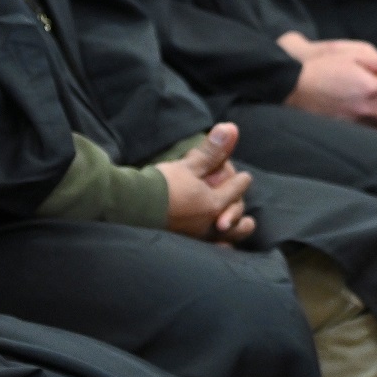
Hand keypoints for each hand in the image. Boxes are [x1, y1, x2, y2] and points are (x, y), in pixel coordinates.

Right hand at [154, 122, 255, 243]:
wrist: (131, 206)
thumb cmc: (161, 184)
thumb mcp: (188, 165)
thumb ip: (212, 150)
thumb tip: (231, 128)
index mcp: (214, 203)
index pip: (235, 190)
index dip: (241, 181)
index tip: (245, 177)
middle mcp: (209, 224)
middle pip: (235, 218)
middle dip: (240, 210)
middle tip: (245, 210)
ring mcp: (196, 237)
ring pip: (224, 238)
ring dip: (233, 231)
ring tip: (239, 229)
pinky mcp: (183, 244)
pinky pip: (206, 248)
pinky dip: (216, 247)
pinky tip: (216, 247)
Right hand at [283, 37, 376, 129]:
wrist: (289, 82)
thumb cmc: (321, 62)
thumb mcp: (353, 52)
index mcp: (372, 88)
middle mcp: (366, 110)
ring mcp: (354, 125)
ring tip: (371, 110)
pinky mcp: (341, 134)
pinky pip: (366, 138)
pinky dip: (368, 129)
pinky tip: (358, 117)